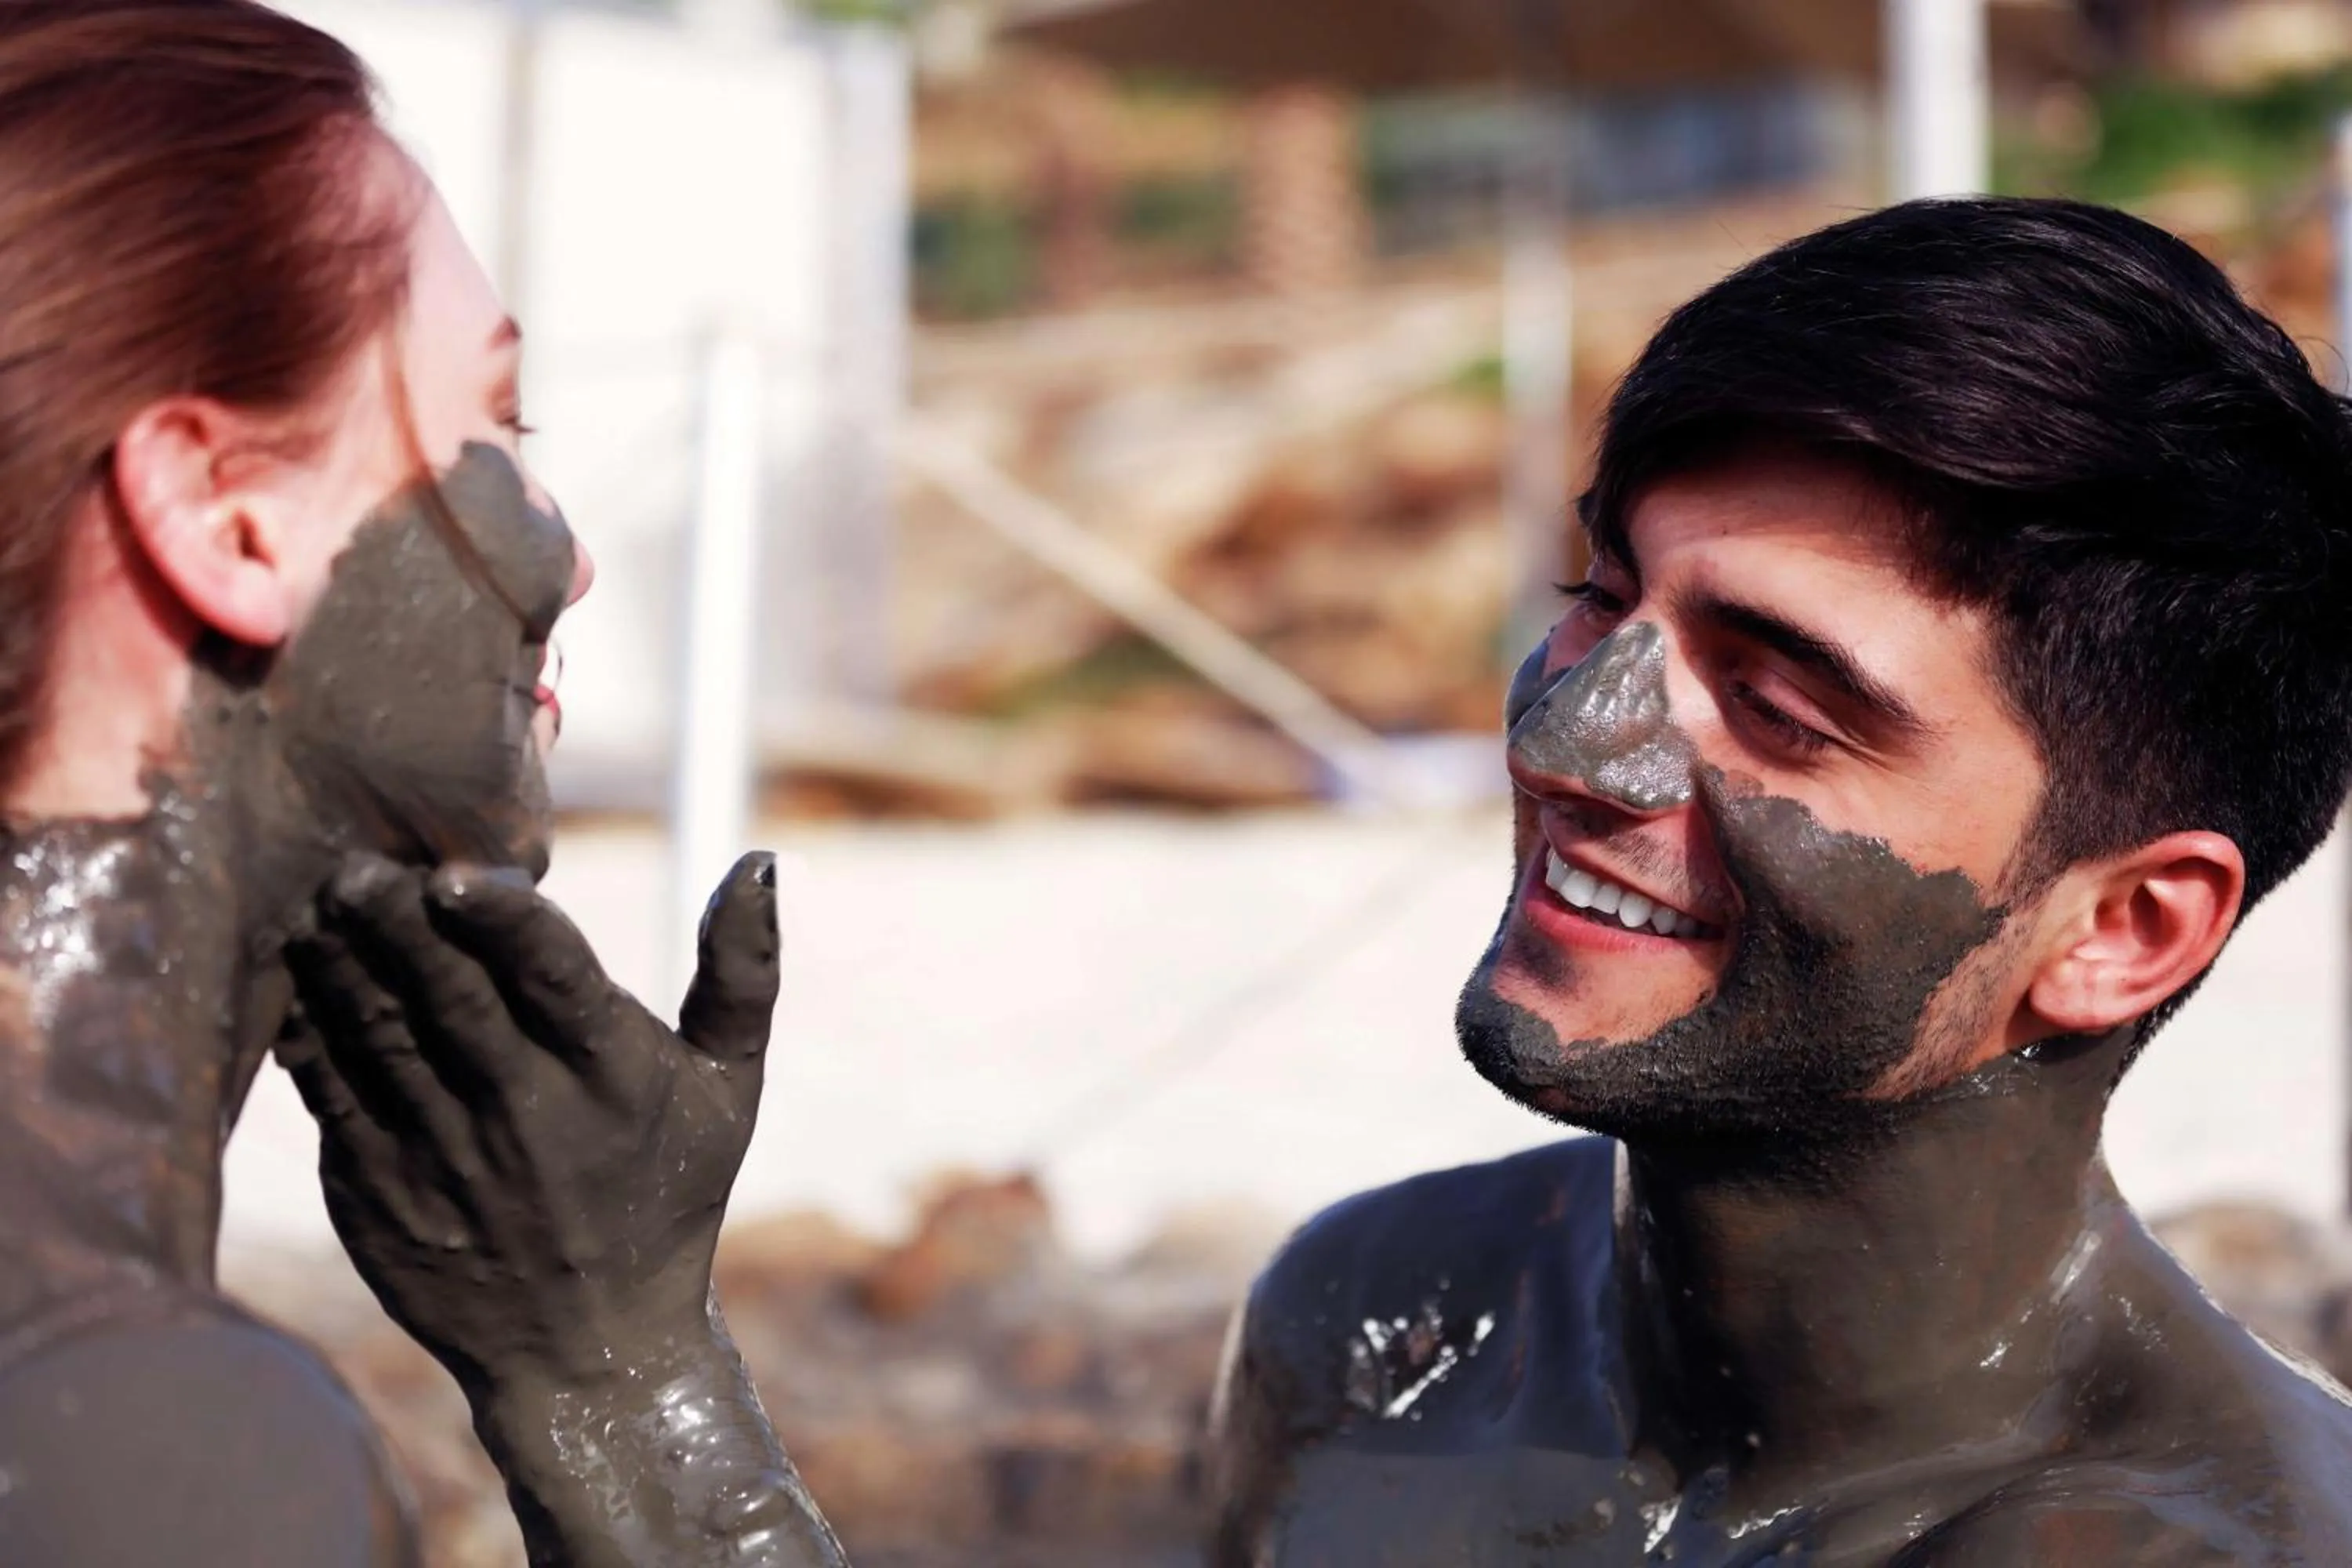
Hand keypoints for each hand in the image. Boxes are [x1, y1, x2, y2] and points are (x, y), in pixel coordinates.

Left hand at [277, 852, 847, 1566]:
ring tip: (321, 901)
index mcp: (611, 1075)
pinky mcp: (377, 1194)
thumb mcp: (729, 1087)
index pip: (551, 976)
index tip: (453, 872)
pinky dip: (313, 1033)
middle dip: (394, 922)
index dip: (500, 919)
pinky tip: (302, 979)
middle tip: (360, 867)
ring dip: (342, 963)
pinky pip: (333, 1095)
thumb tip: (759, 859)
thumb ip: (742, 972)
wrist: (589, 1351)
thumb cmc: (667, 1195)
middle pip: (447, 996)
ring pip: (377, 1036)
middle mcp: (524, 1114)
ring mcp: (442, 1157)